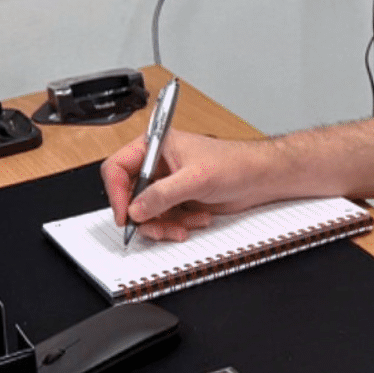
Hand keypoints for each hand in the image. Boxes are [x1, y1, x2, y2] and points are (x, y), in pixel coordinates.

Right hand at [100, 130, 277, 241]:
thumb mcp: (195, 178)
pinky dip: (176, 225)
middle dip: (144, 215)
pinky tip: (196, 219)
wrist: (257, 178)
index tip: (125, 214)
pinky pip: (162, 220)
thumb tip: (136, 208)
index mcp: (154, 146)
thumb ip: (163, 194)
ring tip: (182, 226)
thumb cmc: (232, 163)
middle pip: (129, 195)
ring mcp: (166, 185)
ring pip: (145, 213)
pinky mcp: (176, 201)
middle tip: (156, 226)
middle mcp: (156, 165)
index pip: (117, 168)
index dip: (116, 192)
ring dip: (163, 224)